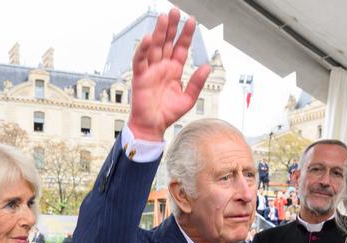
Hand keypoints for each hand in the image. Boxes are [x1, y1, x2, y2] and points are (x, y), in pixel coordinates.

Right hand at [128, 8, 210, 140]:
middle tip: (175, 12)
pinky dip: (143, 50)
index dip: (186, 35)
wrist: (152, 127)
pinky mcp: (140, 77)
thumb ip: (196, 83)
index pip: (180, 48)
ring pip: (155, 47)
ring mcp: (150, 70)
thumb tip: (206, 67)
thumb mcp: (188, 99)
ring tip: (164, 18)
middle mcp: (162, 67)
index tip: (192, 21)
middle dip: (171, 27)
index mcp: (174, 70)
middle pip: (167, 42)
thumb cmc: (167, 114)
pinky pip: (140, 60)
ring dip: (159, 33)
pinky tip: (149, 39)